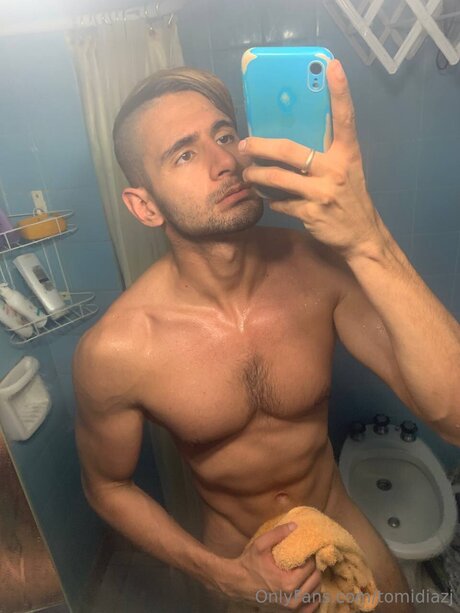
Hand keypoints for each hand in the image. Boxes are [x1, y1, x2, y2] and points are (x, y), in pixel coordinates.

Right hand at [219, 523, 321, 611]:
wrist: (237, 584)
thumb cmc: (249, 564)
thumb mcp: (260, 545)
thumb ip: (277, 533)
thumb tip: (295, 525)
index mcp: (287, 583)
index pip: (311, 567)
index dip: (310, 556)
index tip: (305, 551)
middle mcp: (292, 599)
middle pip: (316, 580)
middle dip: (313, 567)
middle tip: (306, 559)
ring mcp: (291, 608)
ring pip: (316, 593)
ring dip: (314, 580)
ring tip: (305, 570)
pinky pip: (311, 606)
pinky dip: (312, 595)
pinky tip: (306, 585)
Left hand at [239, 59, 384, 260]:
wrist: (362, 235)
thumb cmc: (352, 199)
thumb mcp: (348, 171)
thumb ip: (327, 155)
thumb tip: (292, 143)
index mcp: (347, 154)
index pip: (345, 118)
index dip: (340, 92)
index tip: (332, 66)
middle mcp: (335, 170)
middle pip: (290, 151)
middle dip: (261, 147)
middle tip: (244, 145)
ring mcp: (323, 192)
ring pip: (278, 179)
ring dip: (258, 177)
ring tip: (247, 174)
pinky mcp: (312, 213)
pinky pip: (282, 203)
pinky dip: (273, 201)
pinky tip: (269, 200)